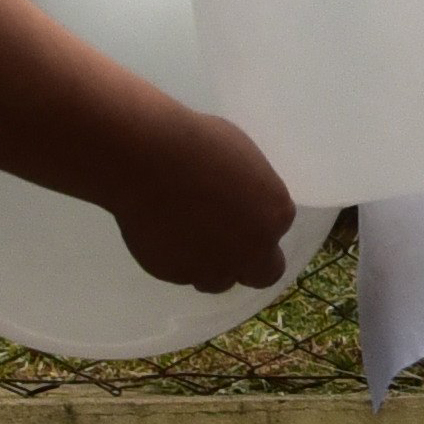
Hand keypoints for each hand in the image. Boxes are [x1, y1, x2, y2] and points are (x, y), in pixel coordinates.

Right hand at [113, 107, 297, 294]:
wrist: (147, 159)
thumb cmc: (197, 142)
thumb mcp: (241, 159)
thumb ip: (250, 190)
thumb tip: (242, 200)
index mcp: (274, 215)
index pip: (276, 230)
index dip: (255, 221)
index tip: (237, 210)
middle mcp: (252, 249)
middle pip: (263, 274)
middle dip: (248, 261)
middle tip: (225, 242)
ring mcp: (215, 268)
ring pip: (218, 281)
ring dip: (210, 265)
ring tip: (187, 236)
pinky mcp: (177, 275)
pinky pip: (182, 273)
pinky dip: (175, 259)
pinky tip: (162, 233)